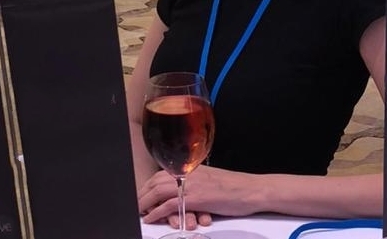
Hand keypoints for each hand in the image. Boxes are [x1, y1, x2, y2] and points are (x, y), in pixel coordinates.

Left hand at [139, 165, 257, 223]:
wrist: (252, 189)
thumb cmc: (235, 188)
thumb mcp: (212, 181)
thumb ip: (195, 183)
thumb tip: (181, 191)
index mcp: (192, 168)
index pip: (162, 174)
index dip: (148, 185)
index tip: (141, 195)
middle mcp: (190, 173)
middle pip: (157, 181)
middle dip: (142, 193)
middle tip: (134, 205)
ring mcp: (193, 185)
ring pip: (159, 191)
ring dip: (144, 202)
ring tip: (137, 212)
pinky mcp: (197, 198)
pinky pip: (170, 204)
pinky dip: (157, 212)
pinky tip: (150, 218)